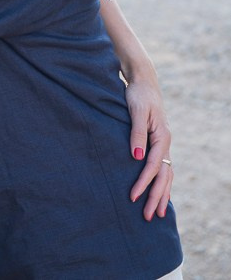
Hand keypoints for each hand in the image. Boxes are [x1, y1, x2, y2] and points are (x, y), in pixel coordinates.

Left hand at [125, 71, 172, 219]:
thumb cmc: (138, 94)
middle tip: (148, 216)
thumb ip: (137, 133)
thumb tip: (137, 158)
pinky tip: (159, 194)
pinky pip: (163, 168)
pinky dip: (162, 183)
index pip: (153, 165)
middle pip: (163, 175)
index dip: (143, 182)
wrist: (143, 81)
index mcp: (162, 136)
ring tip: (157, 213)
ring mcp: (163, 144)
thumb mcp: (136, 110)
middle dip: (156, 196)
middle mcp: (165, 142)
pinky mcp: (157, 143)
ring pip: (166, 174)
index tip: (133, 197)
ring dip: (161, 194)